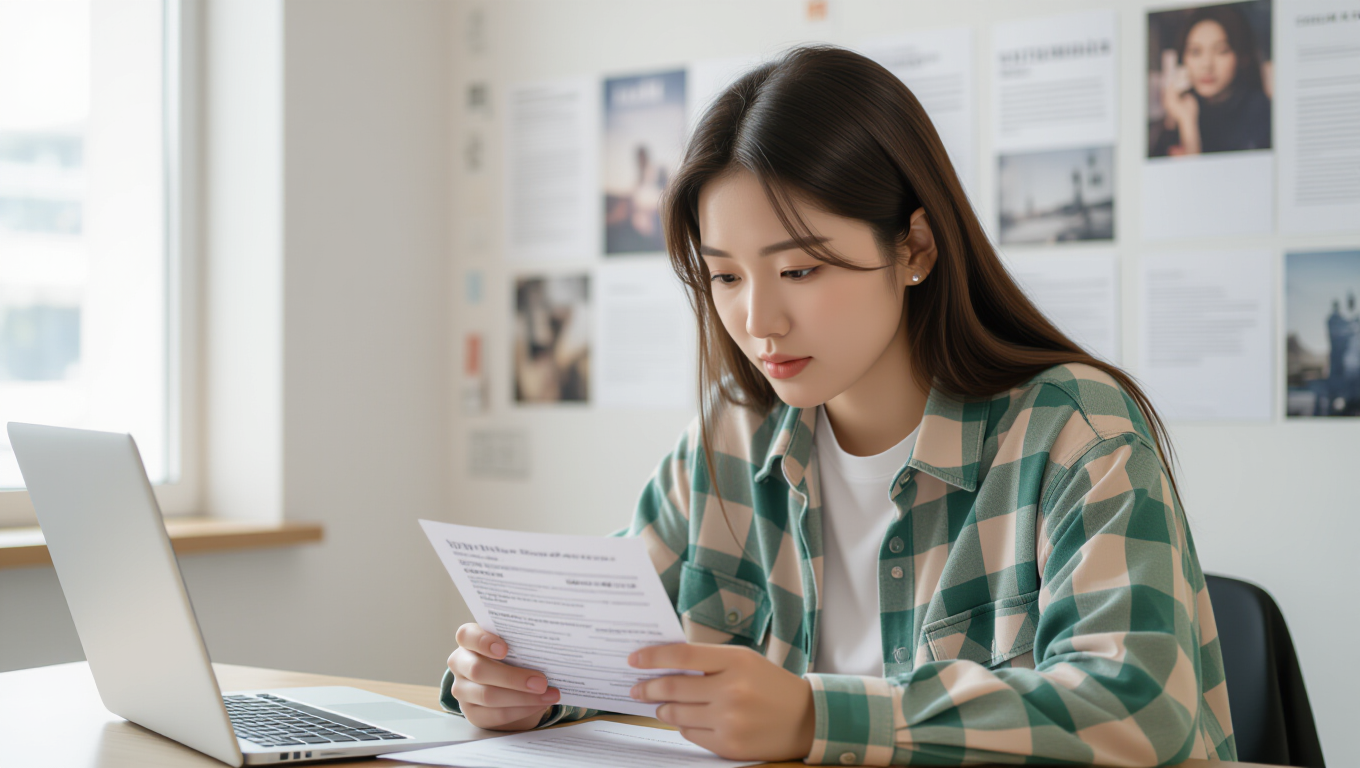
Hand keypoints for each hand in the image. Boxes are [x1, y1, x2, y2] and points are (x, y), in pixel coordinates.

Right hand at [447, 623, 560, 729]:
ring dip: (522, 697)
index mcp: (468, 640)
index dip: (483, 641)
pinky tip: (539, 704)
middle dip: (513, 677)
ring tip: (548, 695)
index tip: (505, 649)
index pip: (466, 635)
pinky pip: (496, 714)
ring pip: (488, 695)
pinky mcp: (472, 713)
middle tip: (541, 682)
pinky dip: (521, 710)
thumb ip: (521, 643)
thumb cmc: (514, 656)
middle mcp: (460, 664)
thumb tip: (548, 646)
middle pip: (478, 670)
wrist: (510, 685)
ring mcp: (462, 690)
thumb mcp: (515, 646)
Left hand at [628, 643, 815, 761]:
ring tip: (660, 705)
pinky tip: (686, 719)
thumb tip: (663, 665)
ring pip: (677, 714)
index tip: (634, 659)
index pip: (682, 656)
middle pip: (673, 687)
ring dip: (662, 708)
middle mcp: (732, 690)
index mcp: (737, 661)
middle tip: (636, 688)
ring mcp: (730, 720)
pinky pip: (690, 734)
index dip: (653, 657)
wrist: (805, 719)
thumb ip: (708, 660)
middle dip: (648, 688)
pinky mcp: (728, 745)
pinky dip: (683, 726)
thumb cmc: (769, 684)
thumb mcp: (744, 660)